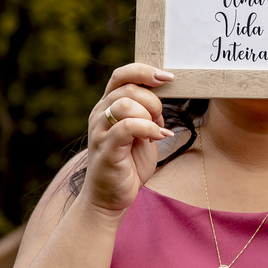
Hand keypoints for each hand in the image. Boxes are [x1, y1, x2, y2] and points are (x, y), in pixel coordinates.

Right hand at [83, 64, 173, 212]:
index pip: (122, 75)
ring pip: (126, 104)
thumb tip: (164, 94)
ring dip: (149, 115)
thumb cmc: (128, 163)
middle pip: (128, 88)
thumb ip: (149, 112)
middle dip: (153, 100)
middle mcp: (100, 114)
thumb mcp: (143, 132)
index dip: (144, 71)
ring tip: (156, 132)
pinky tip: (159, 137)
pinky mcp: (106, 148)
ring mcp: (100, 131)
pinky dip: (148, 129)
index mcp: (108, 106)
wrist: (110, 197)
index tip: (168, 78)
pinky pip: (127, 126)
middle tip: (160, 119)